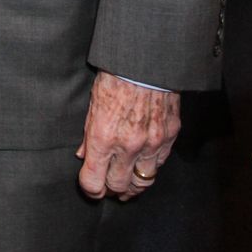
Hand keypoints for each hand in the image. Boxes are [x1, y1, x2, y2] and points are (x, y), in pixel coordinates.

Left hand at [76, 72, 179, 201]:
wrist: (146, 62)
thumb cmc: (115, 77)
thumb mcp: (93, 103)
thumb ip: (87, 134)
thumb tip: (82, 155)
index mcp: (103, 137)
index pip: (93, 181)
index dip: (90, 189)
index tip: (90, 186)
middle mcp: (128, 146)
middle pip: (118, 186)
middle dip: (110, 189)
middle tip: (108, 186)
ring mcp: (151, 143)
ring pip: (142, 182)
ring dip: (132, 185)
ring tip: (127, 185)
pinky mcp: (169, 137)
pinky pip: (159, 165)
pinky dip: (149, 168)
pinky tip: (143, 165)